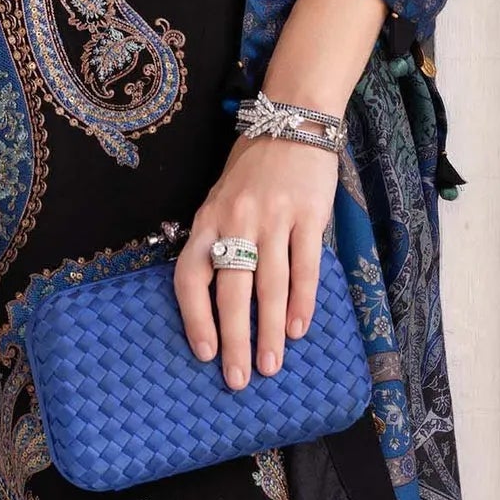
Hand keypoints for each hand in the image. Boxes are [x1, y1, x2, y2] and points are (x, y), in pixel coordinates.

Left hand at [173, 135, 338, 389]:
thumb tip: (218, 299)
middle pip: (232, 290)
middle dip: (234, 340)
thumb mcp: (221, 198)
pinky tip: (298, 329)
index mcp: (207, 219)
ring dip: (269, 332)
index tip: (204, 353)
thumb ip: (218, 239)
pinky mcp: (308, 215)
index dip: (195, 318)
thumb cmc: (253, 167)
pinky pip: (304, 267)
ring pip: (270, 286)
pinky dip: (302, 302)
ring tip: (270, 366)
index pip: (191, 276)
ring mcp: (273, 217)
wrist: (292, 120)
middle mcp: (236, 220)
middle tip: (237, 379)